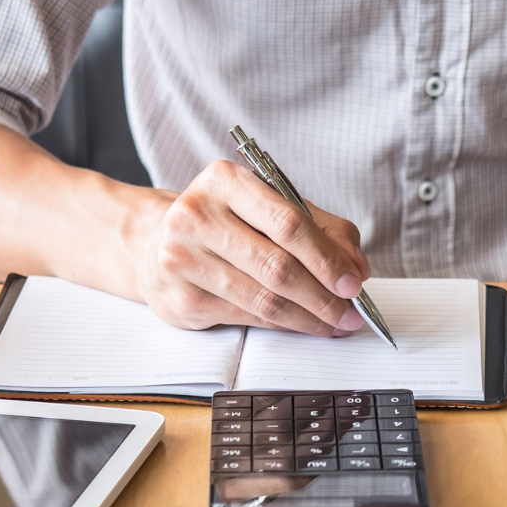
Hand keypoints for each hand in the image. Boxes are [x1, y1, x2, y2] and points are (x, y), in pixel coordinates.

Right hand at [129, 160, 372, 335]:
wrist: (150, 239)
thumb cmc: (223, 221)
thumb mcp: (271, 207)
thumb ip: (321, 229)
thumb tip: (356, 267)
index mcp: (224, 180)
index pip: (288, 222)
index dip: (327, 258)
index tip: (354, 281)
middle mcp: (196, 215)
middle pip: (277, 265)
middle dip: (323, 295)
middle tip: (351, 311)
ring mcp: (182, 259)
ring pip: (263, 298)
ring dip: (308, 317)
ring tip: (335, 323)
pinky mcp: (180, 298)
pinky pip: (246, 317)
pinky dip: (283, 325)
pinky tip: (304, 325)